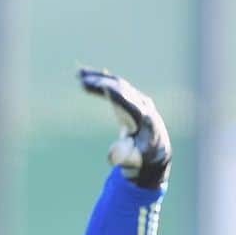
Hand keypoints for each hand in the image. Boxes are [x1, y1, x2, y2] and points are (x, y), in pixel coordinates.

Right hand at [78, 68, 171, 188]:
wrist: (156, 150)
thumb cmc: (143, 156)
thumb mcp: (135, 160)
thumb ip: (124, 158)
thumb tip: (111, 157)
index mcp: (145, 119)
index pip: (129, 102)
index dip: (115, 94)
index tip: (101, 85)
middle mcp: (143, 105)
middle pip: (122, 89)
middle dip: (102, 84)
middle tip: (82, 82)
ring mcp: (137, 98)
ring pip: (117, 83)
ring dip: (98, 78)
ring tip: (79, 75)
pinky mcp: (130, 97)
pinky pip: (114, 84)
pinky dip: (99, 79)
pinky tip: (83, 74)